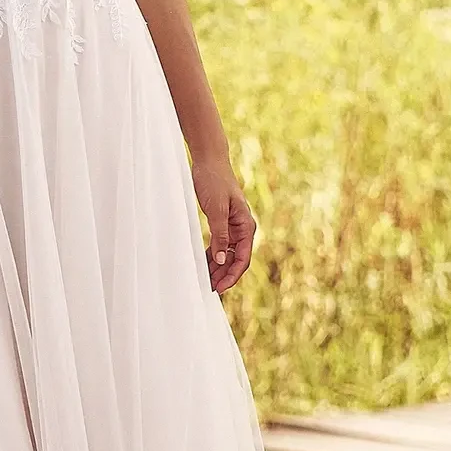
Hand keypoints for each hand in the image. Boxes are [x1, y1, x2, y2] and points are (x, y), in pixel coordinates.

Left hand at [193, 159, 256, 293]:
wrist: (209, 161)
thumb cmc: (214, 181)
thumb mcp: (216, 209)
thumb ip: (220, 235)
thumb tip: (222, 259)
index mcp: (245, 225)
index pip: (242, 258)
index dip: (231, 275)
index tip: (219, 287)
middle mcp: (242, 228)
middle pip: (236, 259)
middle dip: (224, 275)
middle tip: (209, 289)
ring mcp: (232, 226)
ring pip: (227, 254)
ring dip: (218, 267)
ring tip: (205, 280)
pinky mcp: (222, 222)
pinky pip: (220, 245)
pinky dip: (213, 255)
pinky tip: (204, 264)